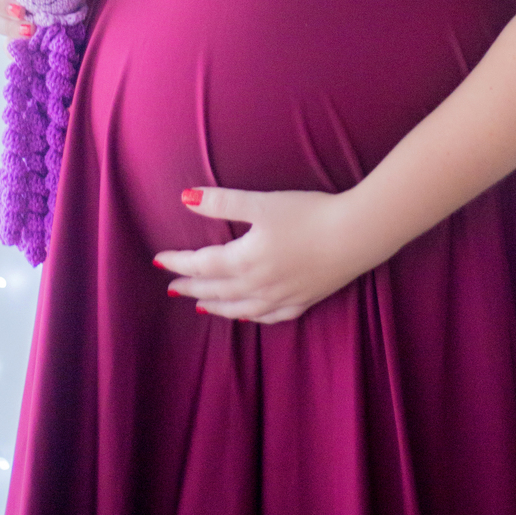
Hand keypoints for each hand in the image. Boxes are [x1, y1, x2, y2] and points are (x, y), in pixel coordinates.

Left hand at [153, 185, 369, 323]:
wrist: (356, 235)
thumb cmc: (308, 214)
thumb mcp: (261, 203)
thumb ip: (222, 203)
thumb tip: (185, 198)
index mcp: (244, 260)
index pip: (201, 265)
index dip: (179, 263)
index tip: (160, 261)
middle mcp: (258, 285)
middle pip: (217, 290)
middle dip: (192, 287)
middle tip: (172, 287)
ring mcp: (282, 296)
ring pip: (240, 308)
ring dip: (218, 306)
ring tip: (202, 305)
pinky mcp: (304, 299)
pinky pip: (271, 316)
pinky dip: (254, 316)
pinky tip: (249, 315)